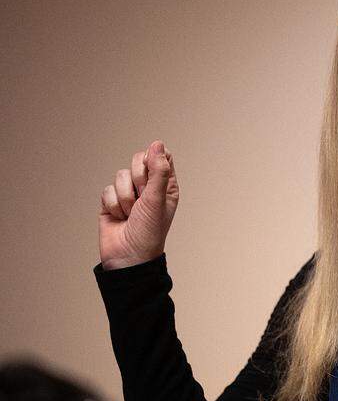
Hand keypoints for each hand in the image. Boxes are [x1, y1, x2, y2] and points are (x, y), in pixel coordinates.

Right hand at [99, 140, 179, 269]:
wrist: (128, 256)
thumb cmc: (149, 231)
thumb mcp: (157, 199)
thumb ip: (158, 170)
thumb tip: (157, 143)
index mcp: (167, 184)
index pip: (161, 155)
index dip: (152, 159)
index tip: (150, 174)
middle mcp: (149, 186)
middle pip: (138, 160)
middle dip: (137, 180)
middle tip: (142, 198)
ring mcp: (129, 193)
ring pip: (120, 176)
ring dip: (125, 198)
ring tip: (131, 214)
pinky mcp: (111, 202)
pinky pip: (106, 190)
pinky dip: (112, 205)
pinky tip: (119, 218)